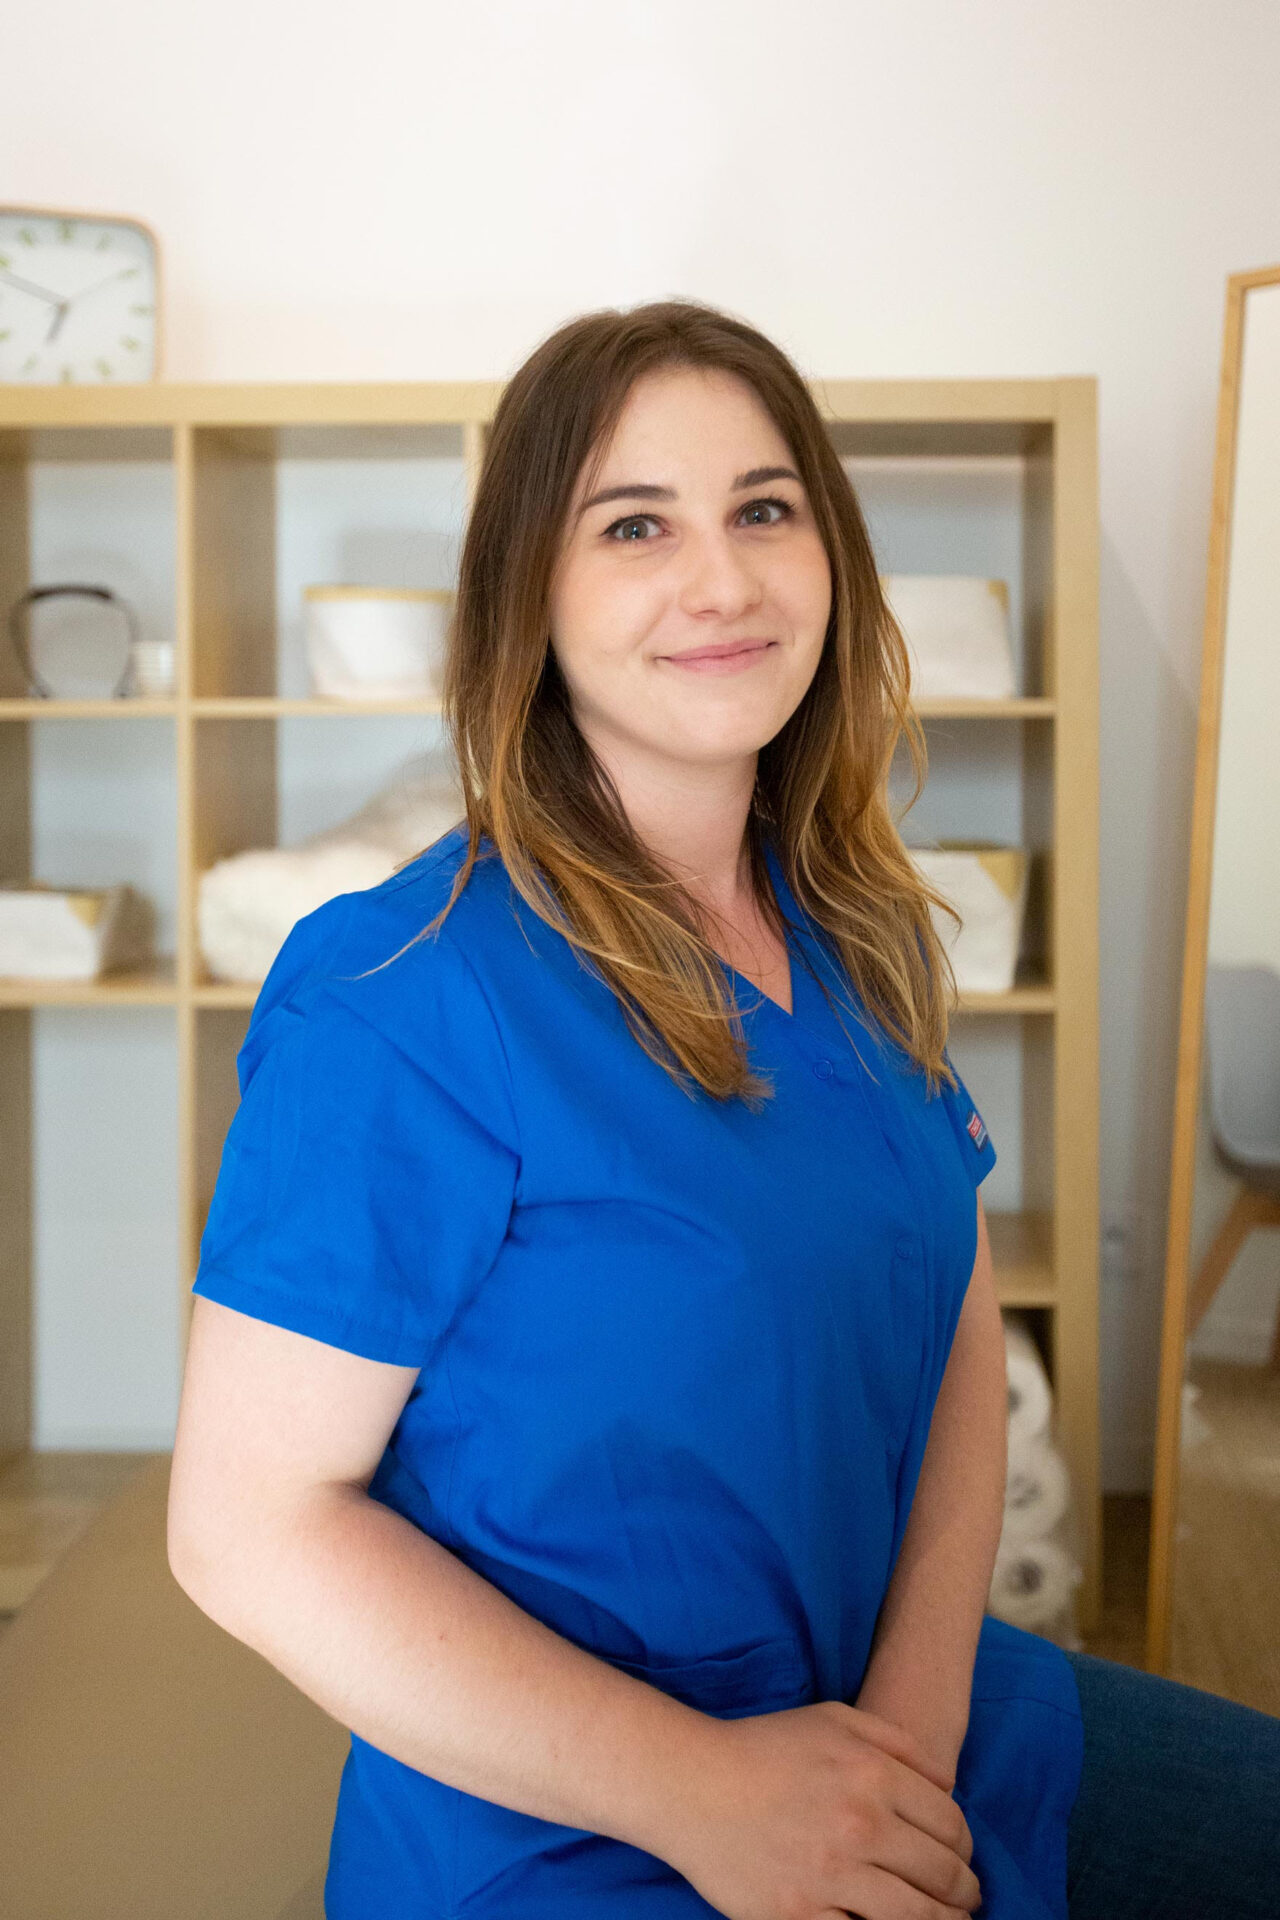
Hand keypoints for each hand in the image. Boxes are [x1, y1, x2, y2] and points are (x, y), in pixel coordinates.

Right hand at [659, 1698, 979, 1919]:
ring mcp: (830, 1875)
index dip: (967, 1848)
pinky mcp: (799, 1915)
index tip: (964, 1861)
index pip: (952, 1826)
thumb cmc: (764, 1747)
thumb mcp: (835, 1719)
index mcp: (873, 1776)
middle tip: (967, 1900)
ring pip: (916, 1918)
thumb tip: (949, 1784)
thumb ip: (898, 1742)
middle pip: (942, 1875)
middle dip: (965, 1893)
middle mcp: (859, 1826)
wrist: (691, 1783)